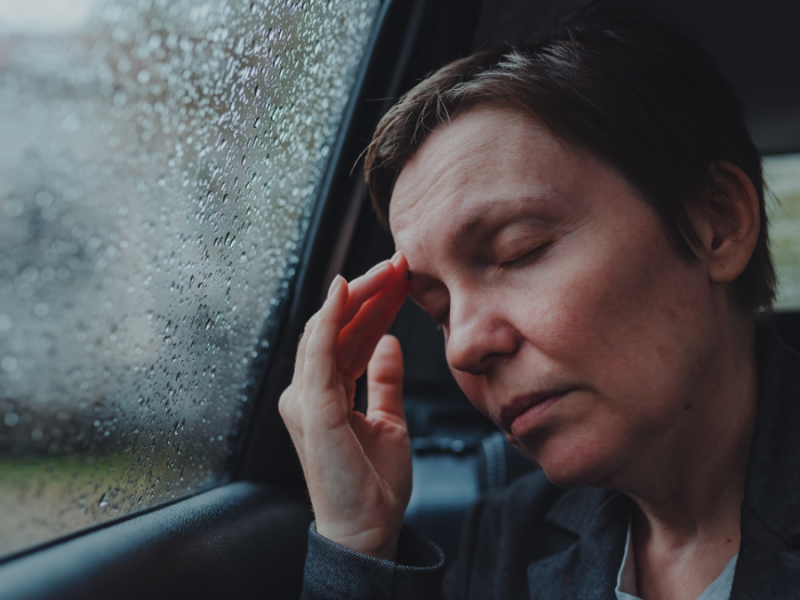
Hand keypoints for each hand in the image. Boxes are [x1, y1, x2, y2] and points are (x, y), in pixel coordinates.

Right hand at [279, 252, 410, 560]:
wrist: (368, 528)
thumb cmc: (373, 481)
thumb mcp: (389, 420)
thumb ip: (384, 381)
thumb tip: (391, 343)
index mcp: (327, 393)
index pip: (349, 337)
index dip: (374, 306)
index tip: (403, 279)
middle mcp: (309, 391)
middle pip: (337, 328)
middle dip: (368, 292)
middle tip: (399, 264)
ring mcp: (305, 398)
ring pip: (328, 331)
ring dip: (357, 295)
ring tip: (387, 269)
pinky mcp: (311, 408)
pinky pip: (318, 353)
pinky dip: (329, 319)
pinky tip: (345, 291)